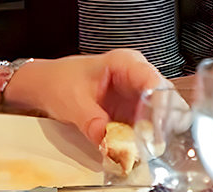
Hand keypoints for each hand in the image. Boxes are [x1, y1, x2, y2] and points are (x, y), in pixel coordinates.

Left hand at [2, 51, 165, 146]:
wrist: (46, 84)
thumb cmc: (60, 81)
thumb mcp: (74, 102)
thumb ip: (93, 123)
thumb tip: (110, 144)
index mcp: (127, 63)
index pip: (155, 82)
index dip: (161, 105)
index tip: (157, 129)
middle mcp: (138, 76)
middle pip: (166, 98)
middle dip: (163, 123)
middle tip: (154, 144)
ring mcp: (138, 94)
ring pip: (161, 114)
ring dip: (155, 134)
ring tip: (145, 150)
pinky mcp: (133, 111)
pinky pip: (147, 126)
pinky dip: (144, 139)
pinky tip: (137, 150)